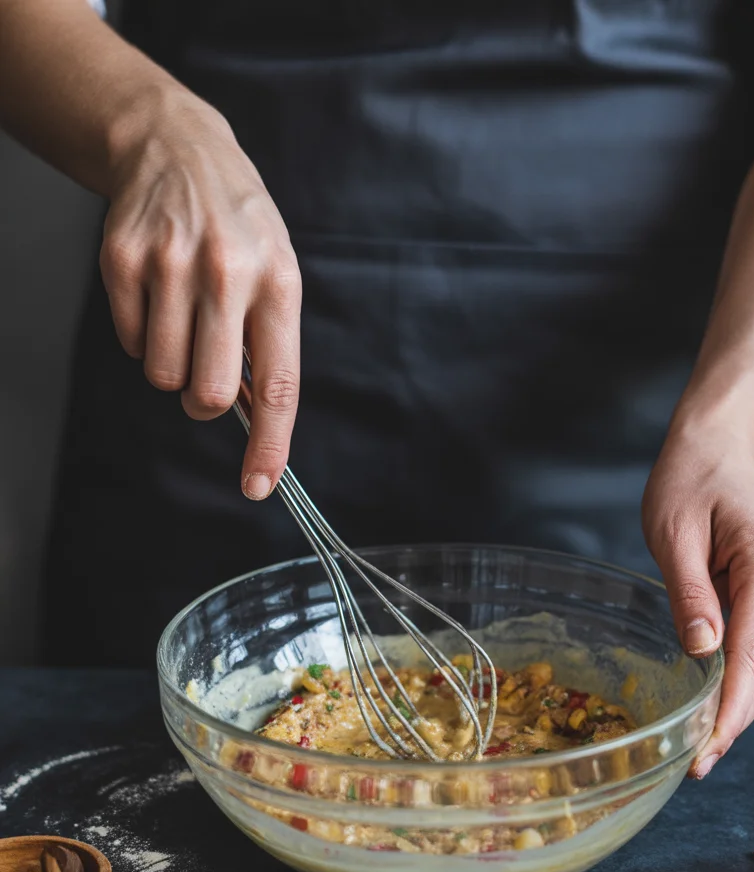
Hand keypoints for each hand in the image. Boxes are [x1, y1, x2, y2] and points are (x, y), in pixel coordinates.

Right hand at [99, 95, 300, 498]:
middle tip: (207, 378)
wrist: (177, 147)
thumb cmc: (239, 227)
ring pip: (163, 375)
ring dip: (172, 369)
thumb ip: (268, 344)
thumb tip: (256, 421)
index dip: (269, 444)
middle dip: (206, 403)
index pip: (277, 384)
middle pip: (210, 392)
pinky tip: (157, 297)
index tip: (258, 486)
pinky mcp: (121, 260)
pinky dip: (143, 337)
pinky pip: (130, 343)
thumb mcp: (276, 272)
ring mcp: (169, 265)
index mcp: (277, 283)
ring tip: (184, 323)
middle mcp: (225, 274)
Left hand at [642, 428, 753, 777]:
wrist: (715, 451)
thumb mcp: (673, 535)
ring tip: (701, 749)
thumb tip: (702, 655)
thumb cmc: (688, 483)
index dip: (730, 710)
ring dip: (738, 707)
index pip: (753, 655)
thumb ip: (689, 595)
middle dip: (734, 721)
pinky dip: (741, 682)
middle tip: (695, 763)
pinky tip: (715, 709)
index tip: (704, 750)